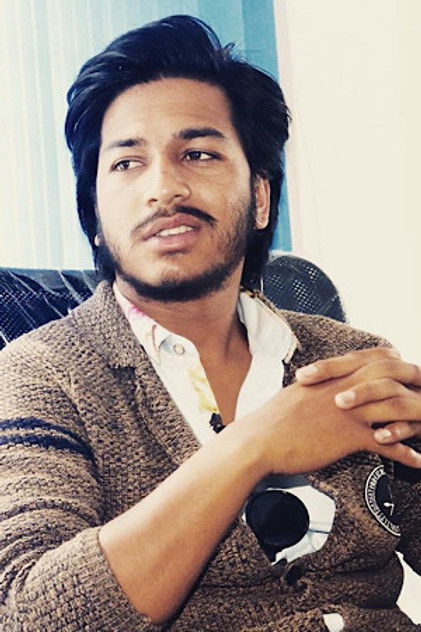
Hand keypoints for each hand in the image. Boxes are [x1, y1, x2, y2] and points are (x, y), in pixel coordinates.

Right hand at [236, 355, 420, 477]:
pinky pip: (387, 443)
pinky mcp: (348, 436)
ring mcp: (348, 411)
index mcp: (330, 377)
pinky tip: (417, 460)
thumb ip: (313, 389)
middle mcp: (343, 388)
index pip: (369, 359)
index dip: (391, 361)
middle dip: (413, 380)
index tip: (402, 364)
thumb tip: (318, 390)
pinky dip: (405, 453)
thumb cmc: (271, 422)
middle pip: (389, 375)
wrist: (259, 441)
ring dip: (416, 417)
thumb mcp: (295, 395)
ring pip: (395, 406)